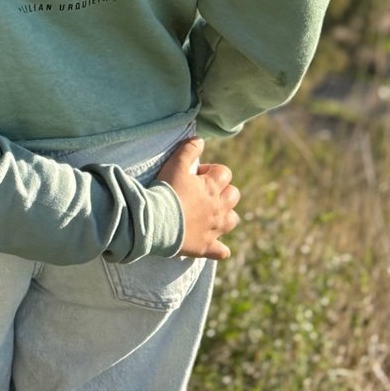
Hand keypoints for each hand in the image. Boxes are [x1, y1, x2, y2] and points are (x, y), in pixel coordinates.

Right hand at [158, 136, 239, 260]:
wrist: (155, 220)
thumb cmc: (166, 190)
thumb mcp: (175, 164)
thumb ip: (189, 149)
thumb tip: (200, 139)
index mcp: (211, 187)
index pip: (224, 173)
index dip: (212, 170)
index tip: (197, 174)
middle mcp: (218, 208)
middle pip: (234, 196)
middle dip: (224, 191)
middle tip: (203, 192)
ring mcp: (214, 229)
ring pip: (232, 221)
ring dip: (226, 216)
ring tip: (211, 214)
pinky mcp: (205, 246)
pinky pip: (221, 251)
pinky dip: (220, 249)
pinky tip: (216, 247)